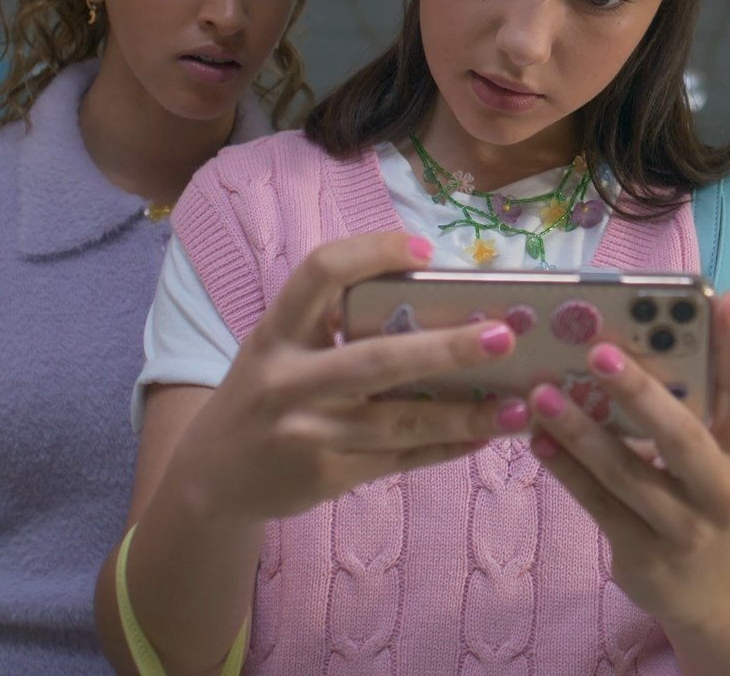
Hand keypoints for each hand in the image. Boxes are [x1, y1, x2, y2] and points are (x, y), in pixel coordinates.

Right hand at [182, 231, 531, 520]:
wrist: (211, 478)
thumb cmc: (263, 394)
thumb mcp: (277, 348)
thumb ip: (332, 325)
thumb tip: (432, 305)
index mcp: (275, 333)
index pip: (318, 274)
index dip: (372, 253)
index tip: (426, 251)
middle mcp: (288, 380)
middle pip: (375, 359)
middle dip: (446, 348)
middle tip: (503, 335)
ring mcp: (307, 433)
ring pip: (399, 422)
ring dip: (465, 414)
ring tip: (518, 406)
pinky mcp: (325, 475)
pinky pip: (397, 460)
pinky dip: (444, 448)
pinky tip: (484, 436)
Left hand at [526, 295, 729, 627]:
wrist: (715, 595)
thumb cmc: (706, 499)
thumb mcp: (720, 456)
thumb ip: (696, 405)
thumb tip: (650, 335)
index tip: (720, 297)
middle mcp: (721, 491)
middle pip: (680, 438)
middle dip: (639, 393)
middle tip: (596, 351)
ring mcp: (682, 528)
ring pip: (627, 474)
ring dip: (581, 431)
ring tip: (542, 393)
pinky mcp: (642, 554)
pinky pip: (598, 505)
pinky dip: (567, 470)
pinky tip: (538, 440)